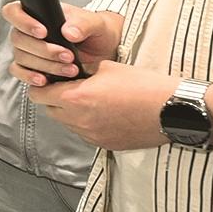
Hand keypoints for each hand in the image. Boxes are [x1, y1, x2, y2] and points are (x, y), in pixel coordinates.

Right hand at [5, 0, 122, 84]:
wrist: (104, 51)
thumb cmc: (97, 31)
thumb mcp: (95, 23)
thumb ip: (82, 24)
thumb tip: (68, 32)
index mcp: (39, 14)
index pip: (14, 12)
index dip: (23, 22)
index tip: (43, 32)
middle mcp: (29, 32)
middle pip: (18, 39)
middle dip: (43, 49)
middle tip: (67, 55)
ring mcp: (29, 50)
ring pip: (21, 57)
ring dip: (45, 65)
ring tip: (69, 68)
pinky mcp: (32, 67)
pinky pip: (19, 71)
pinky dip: (30, 76)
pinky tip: (45, 80)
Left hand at [29, 59, 174, 150]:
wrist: (173, 109)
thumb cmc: (144, 86)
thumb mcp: (106, 67)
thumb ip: (81, 70)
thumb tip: (68, 70)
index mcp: (76, 98)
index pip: (38, 94)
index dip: (41, 85)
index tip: (48, 79)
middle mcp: (80, 120)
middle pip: (50, 110)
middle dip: (54, 98)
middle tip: (67, 87)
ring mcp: (92, 135)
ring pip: (67, 123)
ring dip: (70, 112)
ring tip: (89, 100)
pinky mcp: (105, 144)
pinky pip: (85, 133)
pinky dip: (87, 123)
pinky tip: (103, 112)